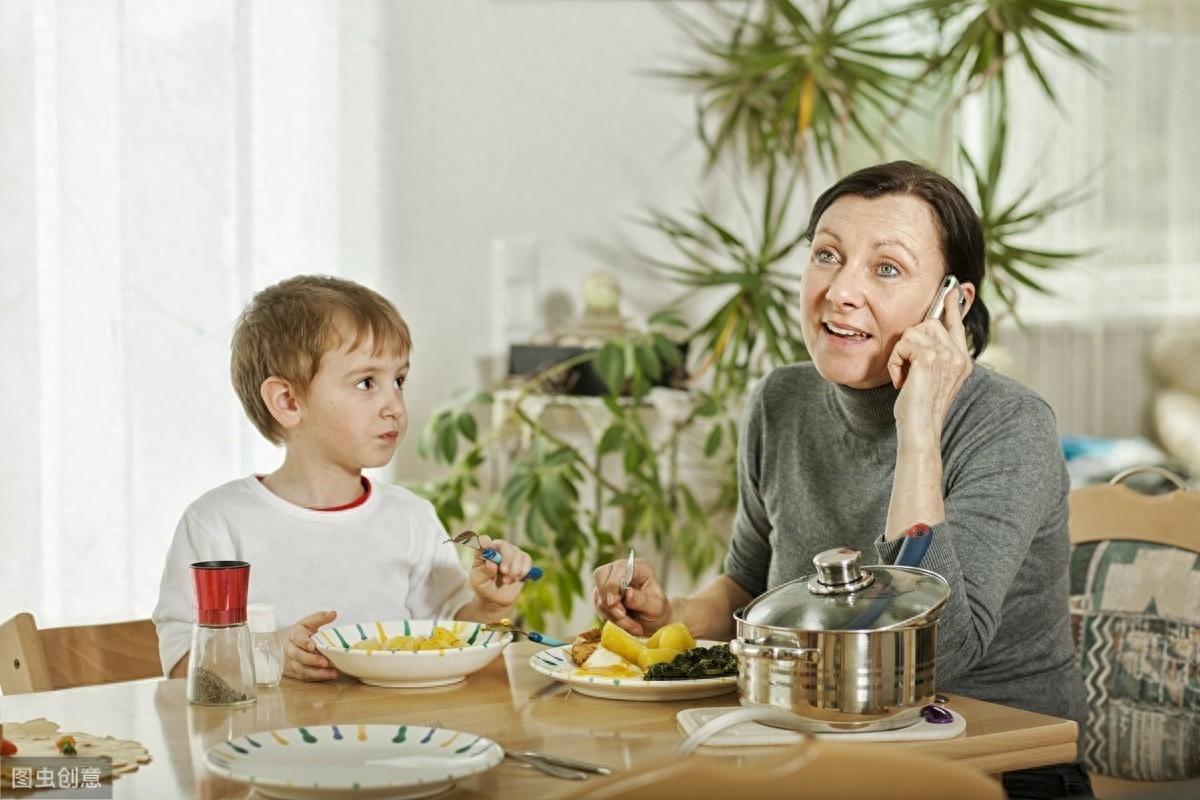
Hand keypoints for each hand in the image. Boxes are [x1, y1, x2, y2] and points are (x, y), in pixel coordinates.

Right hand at [282, 609, 338, 681]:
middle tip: (325, 662)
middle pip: (298, 656)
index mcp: (293, 635)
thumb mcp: (307, 623)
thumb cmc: (298, 633)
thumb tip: (333, 613)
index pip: (297, 639)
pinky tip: (329, 675)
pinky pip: (305, 677)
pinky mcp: (294, 673)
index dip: (304, 642)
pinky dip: (317, 677)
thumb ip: (320, 618)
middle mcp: (290, 650)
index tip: (313, 646)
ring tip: (332, 672)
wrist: (280, 646)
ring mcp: (291, 663)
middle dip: (312, 660)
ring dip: (317, 672)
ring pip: (302, 669)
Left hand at [468, 534, 533, 607]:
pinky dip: (523, 570)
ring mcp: (510, 554)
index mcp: (483, 552)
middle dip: (507, 558)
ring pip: (518, 554)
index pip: (483, 541)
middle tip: (504, 571)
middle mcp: (497, 549)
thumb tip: (491, 562)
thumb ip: (484, 571)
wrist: (495, 598)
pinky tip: (517, 578)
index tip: (487, 547)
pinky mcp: (522, 560)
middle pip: (505, 545)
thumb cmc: (483, 586)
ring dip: (514, 569)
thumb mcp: (478, 581)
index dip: (485, 542)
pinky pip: (527, 559)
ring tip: (507, 581)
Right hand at [592, 556, 670, 636]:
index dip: (612, 585)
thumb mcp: (656, 607)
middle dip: (609, 602)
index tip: (614, 603)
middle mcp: (621, 570)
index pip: (618, 568)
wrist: (653, 621)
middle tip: (622, 616)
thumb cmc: (657, 610)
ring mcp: (610, 582)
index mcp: (638, 567)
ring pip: (599, 596)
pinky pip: (598, 607)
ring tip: (631, 626)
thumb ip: (642, 600)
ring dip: (612, 615)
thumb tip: (628, 594)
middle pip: (600, 577)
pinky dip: (610, 619)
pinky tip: (624, 624)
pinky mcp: (603, 595)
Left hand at [887, 292, 972, 438]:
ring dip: (901, 354)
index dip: (954, 306)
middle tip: (907, 369)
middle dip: (910, 342)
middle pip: (929, 323)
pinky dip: (896, 362)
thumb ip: (932, 355)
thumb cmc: (919, 406)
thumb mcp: (929, 377)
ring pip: (913, 332)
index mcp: (962, 360)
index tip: (954, 289)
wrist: (919, 426)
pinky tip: (901, 381)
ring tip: (905, 377)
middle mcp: (959, 355)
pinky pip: (903, 344)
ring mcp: (947, 355)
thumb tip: (924, 334)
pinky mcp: (930, 357)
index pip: (958, 325)